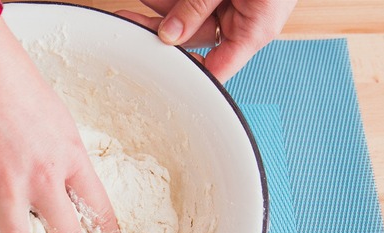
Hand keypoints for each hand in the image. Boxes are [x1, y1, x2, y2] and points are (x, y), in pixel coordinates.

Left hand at [117, 0, 295, 81]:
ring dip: (163, 6)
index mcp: (254, 32)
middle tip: (130, 22)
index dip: (187, 74)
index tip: (157, 69)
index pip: (215, 70)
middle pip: (193, 37)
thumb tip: (168, 34)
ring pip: (188, 15)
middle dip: (161, 28)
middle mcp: (243, 22)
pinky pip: (195, 0)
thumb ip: (198, 6)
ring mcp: (233, 5)